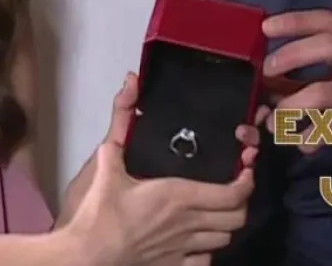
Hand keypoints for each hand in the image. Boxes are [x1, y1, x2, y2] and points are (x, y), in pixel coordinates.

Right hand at [57, 73, 265, 265]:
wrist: (84, 257)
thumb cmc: (97, 213)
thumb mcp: (107, 162)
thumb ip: (122, 121)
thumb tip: (130, 82)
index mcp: (179, 196)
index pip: (232, 194)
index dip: (247, 181)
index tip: (246, 169)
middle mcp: (188, 224)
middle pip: (237, 218)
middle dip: (242, 202)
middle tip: (233, 187)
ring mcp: (182, 249)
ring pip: (225, 240)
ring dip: (227, 225)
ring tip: (218, 210)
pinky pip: (204, 262)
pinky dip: (209, 251)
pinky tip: (199, 241)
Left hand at [262, 10, 331, 178]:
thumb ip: (301, 79)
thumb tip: (261, 80)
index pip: (327, 21)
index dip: (296, 20)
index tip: (266, 27)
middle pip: (329, 45)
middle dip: (292, 55)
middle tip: (268, 70)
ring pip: (324, 92)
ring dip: (291, 106)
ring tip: (275, 121)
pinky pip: (331, 128)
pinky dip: (309, 138)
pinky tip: (303, 144)